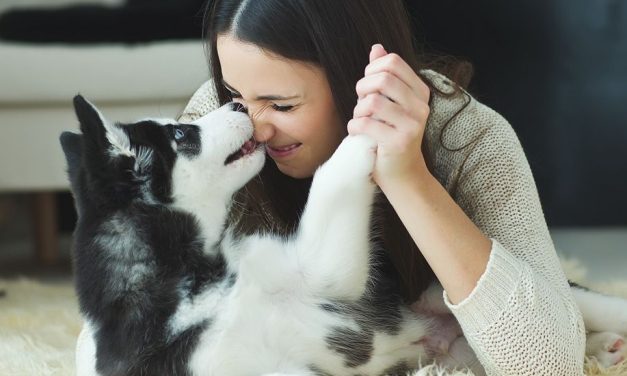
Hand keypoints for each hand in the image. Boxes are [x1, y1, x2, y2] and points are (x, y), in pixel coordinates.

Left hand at [348, 44, 431, 191]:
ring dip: (358, 111)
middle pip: (382, 79)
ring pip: (372, 102)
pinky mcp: (399, 142)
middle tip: (361, 104)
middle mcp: (420, 106)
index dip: (372, 70)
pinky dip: (354, 127)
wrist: (402, 174)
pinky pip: (365, 124)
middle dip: (362, 89)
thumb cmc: (391, 136)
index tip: (368, 87)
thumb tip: (377, 48)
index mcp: (420, 92)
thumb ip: (384, 76)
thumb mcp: (390, 103)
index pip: (392, 62)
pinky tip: (358, 133)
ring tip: (361, 121)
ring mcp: (412, 125)